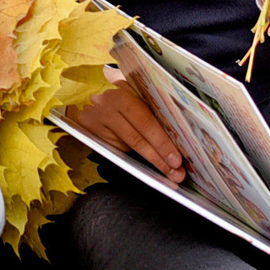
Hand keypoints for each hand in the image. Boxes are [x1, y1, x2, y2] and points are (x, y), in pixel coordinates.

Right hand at [64, 79, 185, 184]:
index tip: (177, 159)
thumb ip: (150, 108)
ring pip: (128, 148)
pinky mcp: (93, 137)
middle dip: (159, 158)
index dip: (162, 143)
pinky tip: (151, 167)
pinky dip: (136, 161)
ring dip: (152, 163)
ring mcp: (97, 124)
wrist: (91, 99)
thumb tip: (178, 134)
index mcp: (122, 96)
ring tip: (170, 174)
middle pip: (137, 139)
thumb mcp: (135, 94)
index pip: (146, 122)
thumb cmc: (122, 97)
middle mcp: (107, 110)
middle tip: (177, 173)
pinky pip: (119, 151)